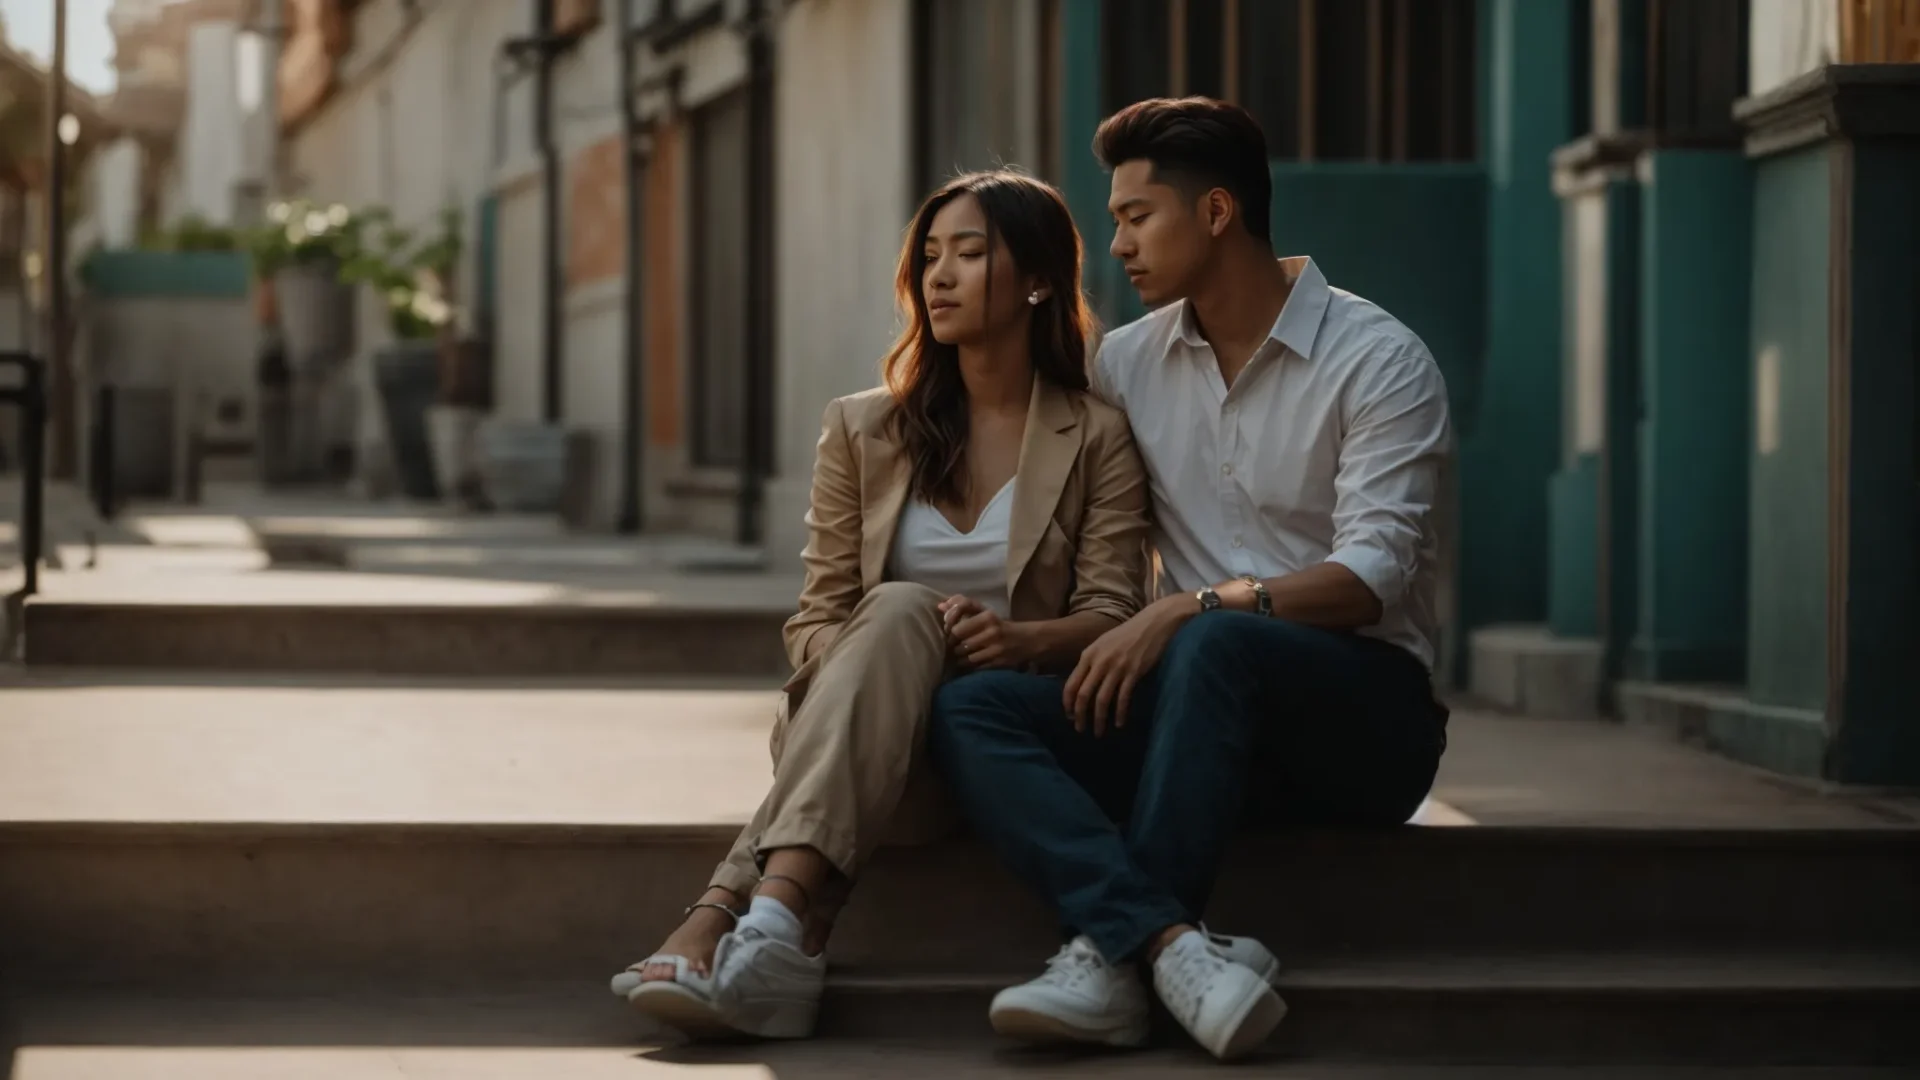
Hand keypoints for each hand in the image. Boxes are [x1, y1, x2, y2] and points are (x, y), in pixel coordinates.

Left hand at [938, 595, 1028, 669]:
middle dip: (953, 646)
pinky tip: (969, 663)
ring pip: (965, 657)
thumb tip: (940, 606)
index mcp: (987, 616)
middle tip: (952, 646)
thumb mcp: (985, 612)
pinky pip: (975, 667)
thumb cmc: (1001, 625)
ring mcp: (996, 649)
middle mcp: (992, 632)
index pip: (956, 627)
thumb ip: (962, 606)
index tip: (949, 633)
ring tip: (959, 656)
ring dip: (959, 658)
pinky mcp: (999, 663)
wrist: (1029, 640)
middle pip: (958, 643)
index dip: (948, 632)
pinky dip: (968, 666)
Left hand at [1062, 597, 1190, 735]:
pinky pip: (1123, 698)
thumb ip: (1092, 661)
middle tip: (1080, 730)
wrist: (1153, 623)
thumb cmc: (1127, 634)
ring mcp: (1116, 667)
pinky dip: (1119, 713)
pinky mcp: (1133, 672)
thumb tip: (1082, 684)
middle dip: (1080, 716)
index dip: (1068, 703)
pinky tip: (1119, 723)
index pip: (1071, 684)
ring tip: (1099, 732)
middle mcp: (1099, 662)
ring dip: (1099, 719)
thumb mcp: (1103, 644)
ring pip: (1102, 700)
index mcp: (1088, 655)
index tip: (1069, 716)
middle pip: (1084, 695)